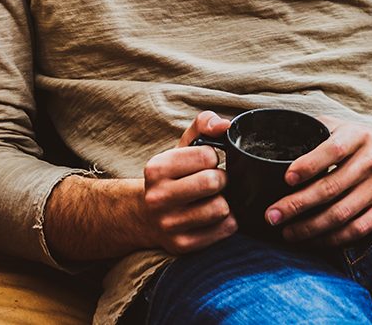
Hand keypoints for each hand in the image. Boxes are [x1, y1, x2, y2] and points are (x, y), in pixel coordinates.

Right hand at [139, 111, 236, 254]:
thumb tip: (225, 125)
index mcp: (156, 169)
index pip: (207, 155)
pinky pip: (225, 229)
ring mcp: (169, 224)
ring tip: (212, 199)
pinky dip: (227, 222)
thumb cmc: (171, 177)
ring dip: (224, 202)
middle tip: (213, 182)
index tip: (204, 164)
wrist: (144, 216)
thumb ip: (203, 125)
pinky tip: (213, 217)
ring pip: (221, 208)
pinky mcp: (182, 245)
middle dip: (221, 179)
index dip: (212, 157)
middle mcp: (158, 197)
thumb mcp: (180, 148)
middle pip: (214, 182)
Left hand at [264, 118, 371, 245]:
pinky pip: (359, 229)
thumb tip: (277, 137)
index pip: (332, 150)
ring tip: (287, 233)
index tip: (286, 178)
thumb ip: (318, 130)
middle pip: (331, 187)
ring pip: (342, 213)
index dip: (308, 165)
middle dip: (297, 205)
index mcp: (358, 137)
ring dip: (310, 227)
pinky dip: (334, 239)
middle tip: (272, 215)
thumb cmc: (371, 144)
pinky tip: (314, 240)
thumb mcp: (349, 127)